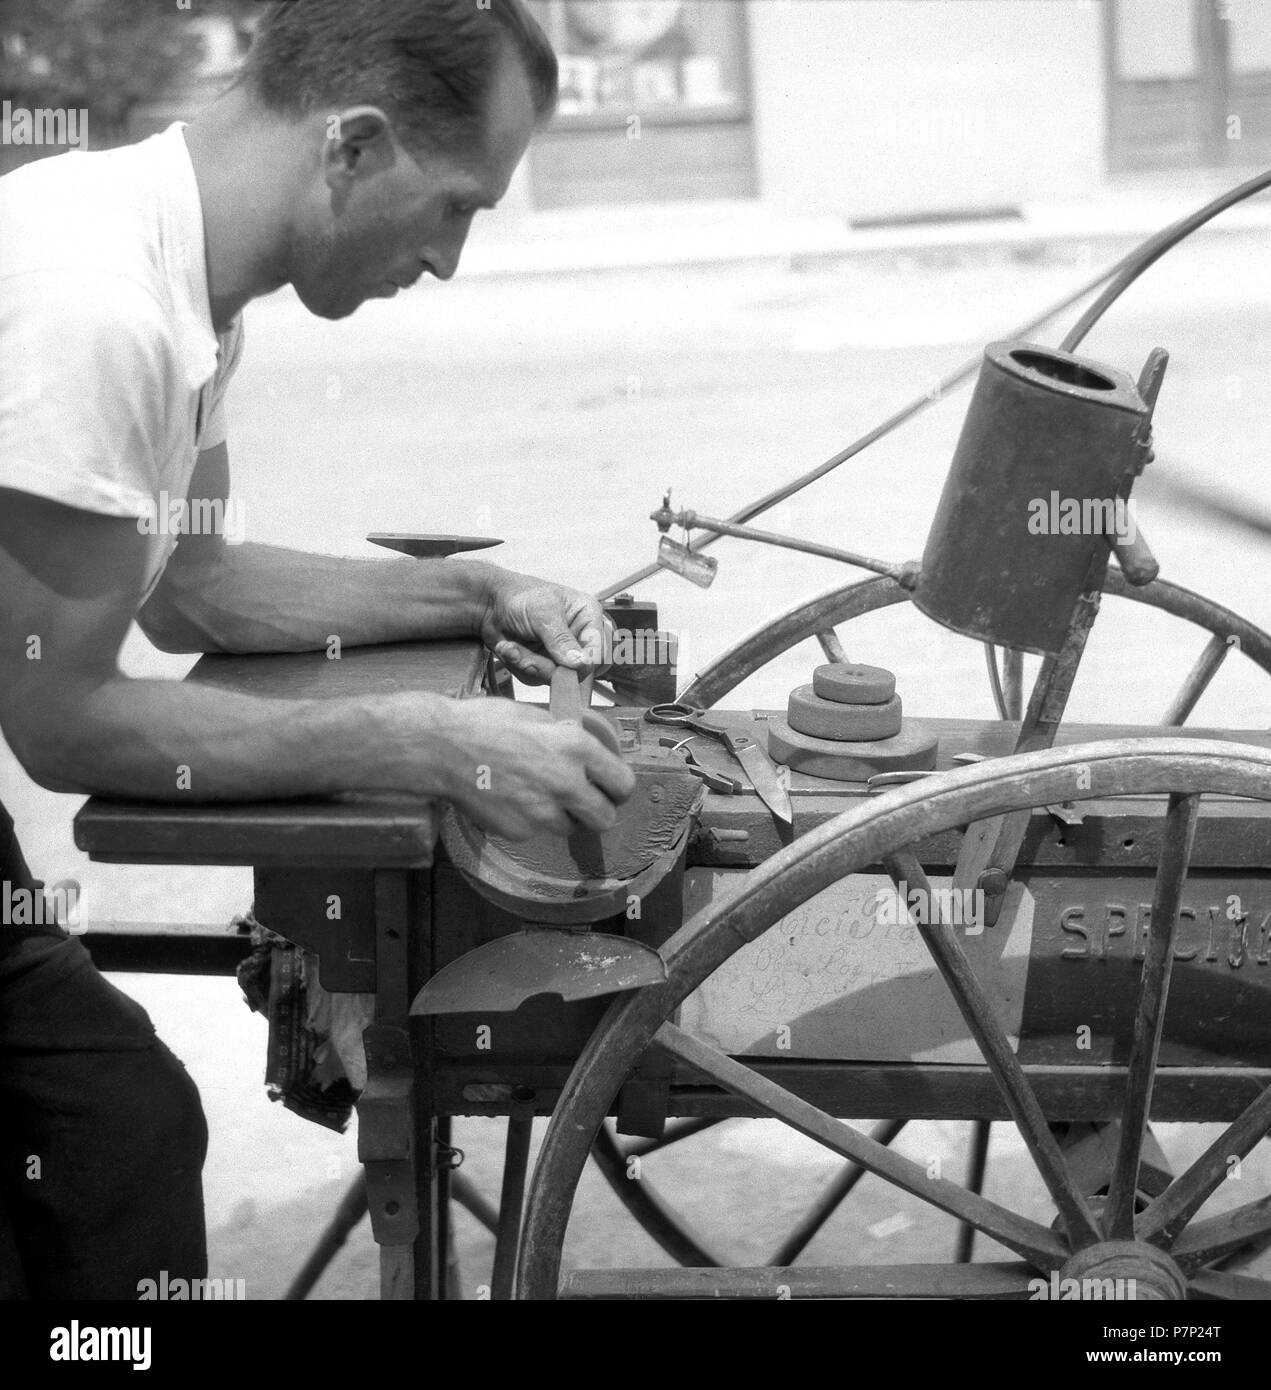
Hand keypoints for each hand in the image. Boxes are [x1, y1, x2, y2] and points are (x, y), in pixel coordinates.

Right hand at [436, 697, 634, 840]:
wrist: (440, 748)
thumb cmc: (485, 723)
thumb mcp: (536, 717)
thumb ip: (566, 738)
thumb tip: (584, 752)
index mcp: (577, 748)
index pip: (623, 784)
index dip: (618, 789)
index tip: (610, 789)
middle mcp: (567, 783)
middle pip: (605, 818)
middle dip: (596, 812)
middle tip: (582, 802)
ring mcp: (542, 812)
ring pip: (569, 828)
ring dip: (560, 817)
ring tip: (535, 795)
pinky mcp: (519, 831)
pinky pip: (535, 831)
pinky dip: (527, 821)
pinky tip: (508, 799)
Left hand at [478, 566, 607, 684]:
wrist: (489, 604)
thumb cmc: (519, 596)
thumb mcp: (542, 613)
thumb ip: (561, 639)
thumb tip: (581, 663)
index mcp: (588, 618)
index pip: (599, 651)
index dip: (583, 664)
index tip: (564, 666)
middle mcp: (578, 638)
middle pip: (576, 671)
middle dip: (545, 665)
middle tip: (523, 656)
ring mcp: (560, 654)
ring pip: (553, 677)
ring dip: (527, 664)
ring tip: (511, 646)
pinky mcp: (543, 664)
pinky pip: (536, 678)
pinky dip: (518, 665)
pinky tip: (510, 648)